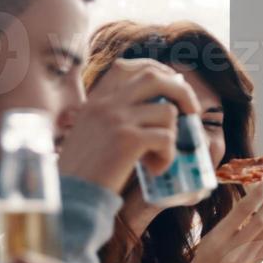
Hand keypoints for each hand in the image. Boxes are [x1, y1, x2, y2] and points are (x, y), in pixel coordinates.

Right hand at [58, 58, 201, 191]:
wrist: (70, 196)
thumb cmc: (84, 173)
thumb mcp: (92, 135)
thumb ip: (116, 119)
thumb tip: (161, 110)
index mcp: (96, 101)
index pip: (128, 67)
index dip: (157, 72)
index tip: (174, 86)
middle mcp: (106, 104)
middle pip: (154, 78)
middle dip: (182, 92)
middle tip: (192, 113)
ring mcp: (116, 119)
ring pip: (167, 112)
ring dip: (172, 137)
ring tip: (157, 158)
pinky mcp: (128, 139)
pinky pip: (167, 138)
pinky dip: (168, 156)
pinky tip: (154, 170)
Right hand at [190, 181, 262, 262]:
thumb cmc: (208, 249)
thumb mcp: (211, 232)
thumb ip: (231, 218)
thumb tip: (254, 198)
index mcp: (219, 237)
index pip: (242, 211)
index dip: (257, 195)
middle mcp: (235, 248)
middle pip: (259, 221)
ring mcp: (248, 256)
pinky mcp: (258, 261)